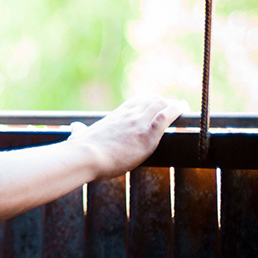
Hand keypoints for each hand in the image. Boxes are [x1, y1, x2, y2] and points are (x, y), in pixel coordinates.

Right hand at [68, 95, 186, 179]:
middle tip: (175, 108)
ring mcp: (139, 123)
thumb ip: (79, 131)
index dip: (149, 102)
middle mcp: (129, 115)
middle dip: (165, 102)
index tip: (156, 105)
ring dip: (174, 105)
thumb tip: (74, 128)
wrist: (85, 157)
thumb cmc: (81, 150)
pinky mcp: (148, 134)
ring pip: (161, 105)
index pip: (137, 102)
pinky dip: (176, 110)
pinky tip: (183, 110)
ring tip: (183, 108)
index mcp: (115, 116)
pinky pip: (166, 115)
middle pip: (152, 101)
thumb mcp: (79, 136)